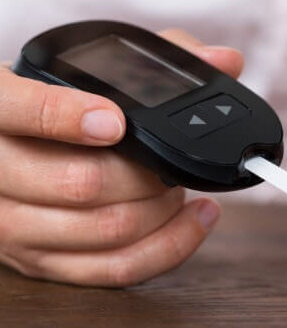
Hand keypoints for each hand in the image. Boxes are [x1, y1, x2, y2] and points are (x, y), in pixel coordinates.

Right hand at [0, 29, 242, 286]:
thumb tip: (225, 61)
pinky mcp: (44, 262)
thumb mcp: (88, 72)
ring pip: (105, 229)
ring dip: (162, 209)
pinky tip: (193, 219)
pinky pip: (113, 269)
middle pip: (80, 182)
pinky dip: (168, 246)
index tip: (116, 122)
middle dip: (146, 174)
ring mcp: (17, 224)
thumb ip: (154, 59)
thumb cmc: (58, 109)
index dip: (70, 117)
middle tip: (172, 162)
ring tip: (182, 187)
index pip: (21, 111)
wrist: (11, 151)